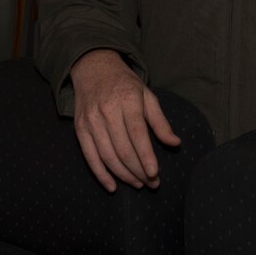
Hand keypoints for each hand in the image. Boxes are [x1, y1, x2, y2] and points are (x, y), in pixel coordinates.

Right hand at [70, 50, 179, 191]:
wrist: (93, 67)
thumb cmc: (124, 84)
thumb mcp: (147, 95)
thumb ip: (160, 121)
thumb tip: (175, 143)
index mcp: (127, 100)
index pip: (137, 134)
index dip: (146, 157)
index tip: (155, 174)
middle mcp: (107, 111)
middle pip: (123, 149)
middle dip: (138, 171)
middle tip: (152, 184)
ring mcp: (91, 121)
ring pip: (107, 156)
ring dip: (124, 175)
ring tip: (138, 184)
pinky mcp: (80, 129)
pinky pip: (90, 157)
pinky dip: (101, 175)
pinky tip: (113, 187)